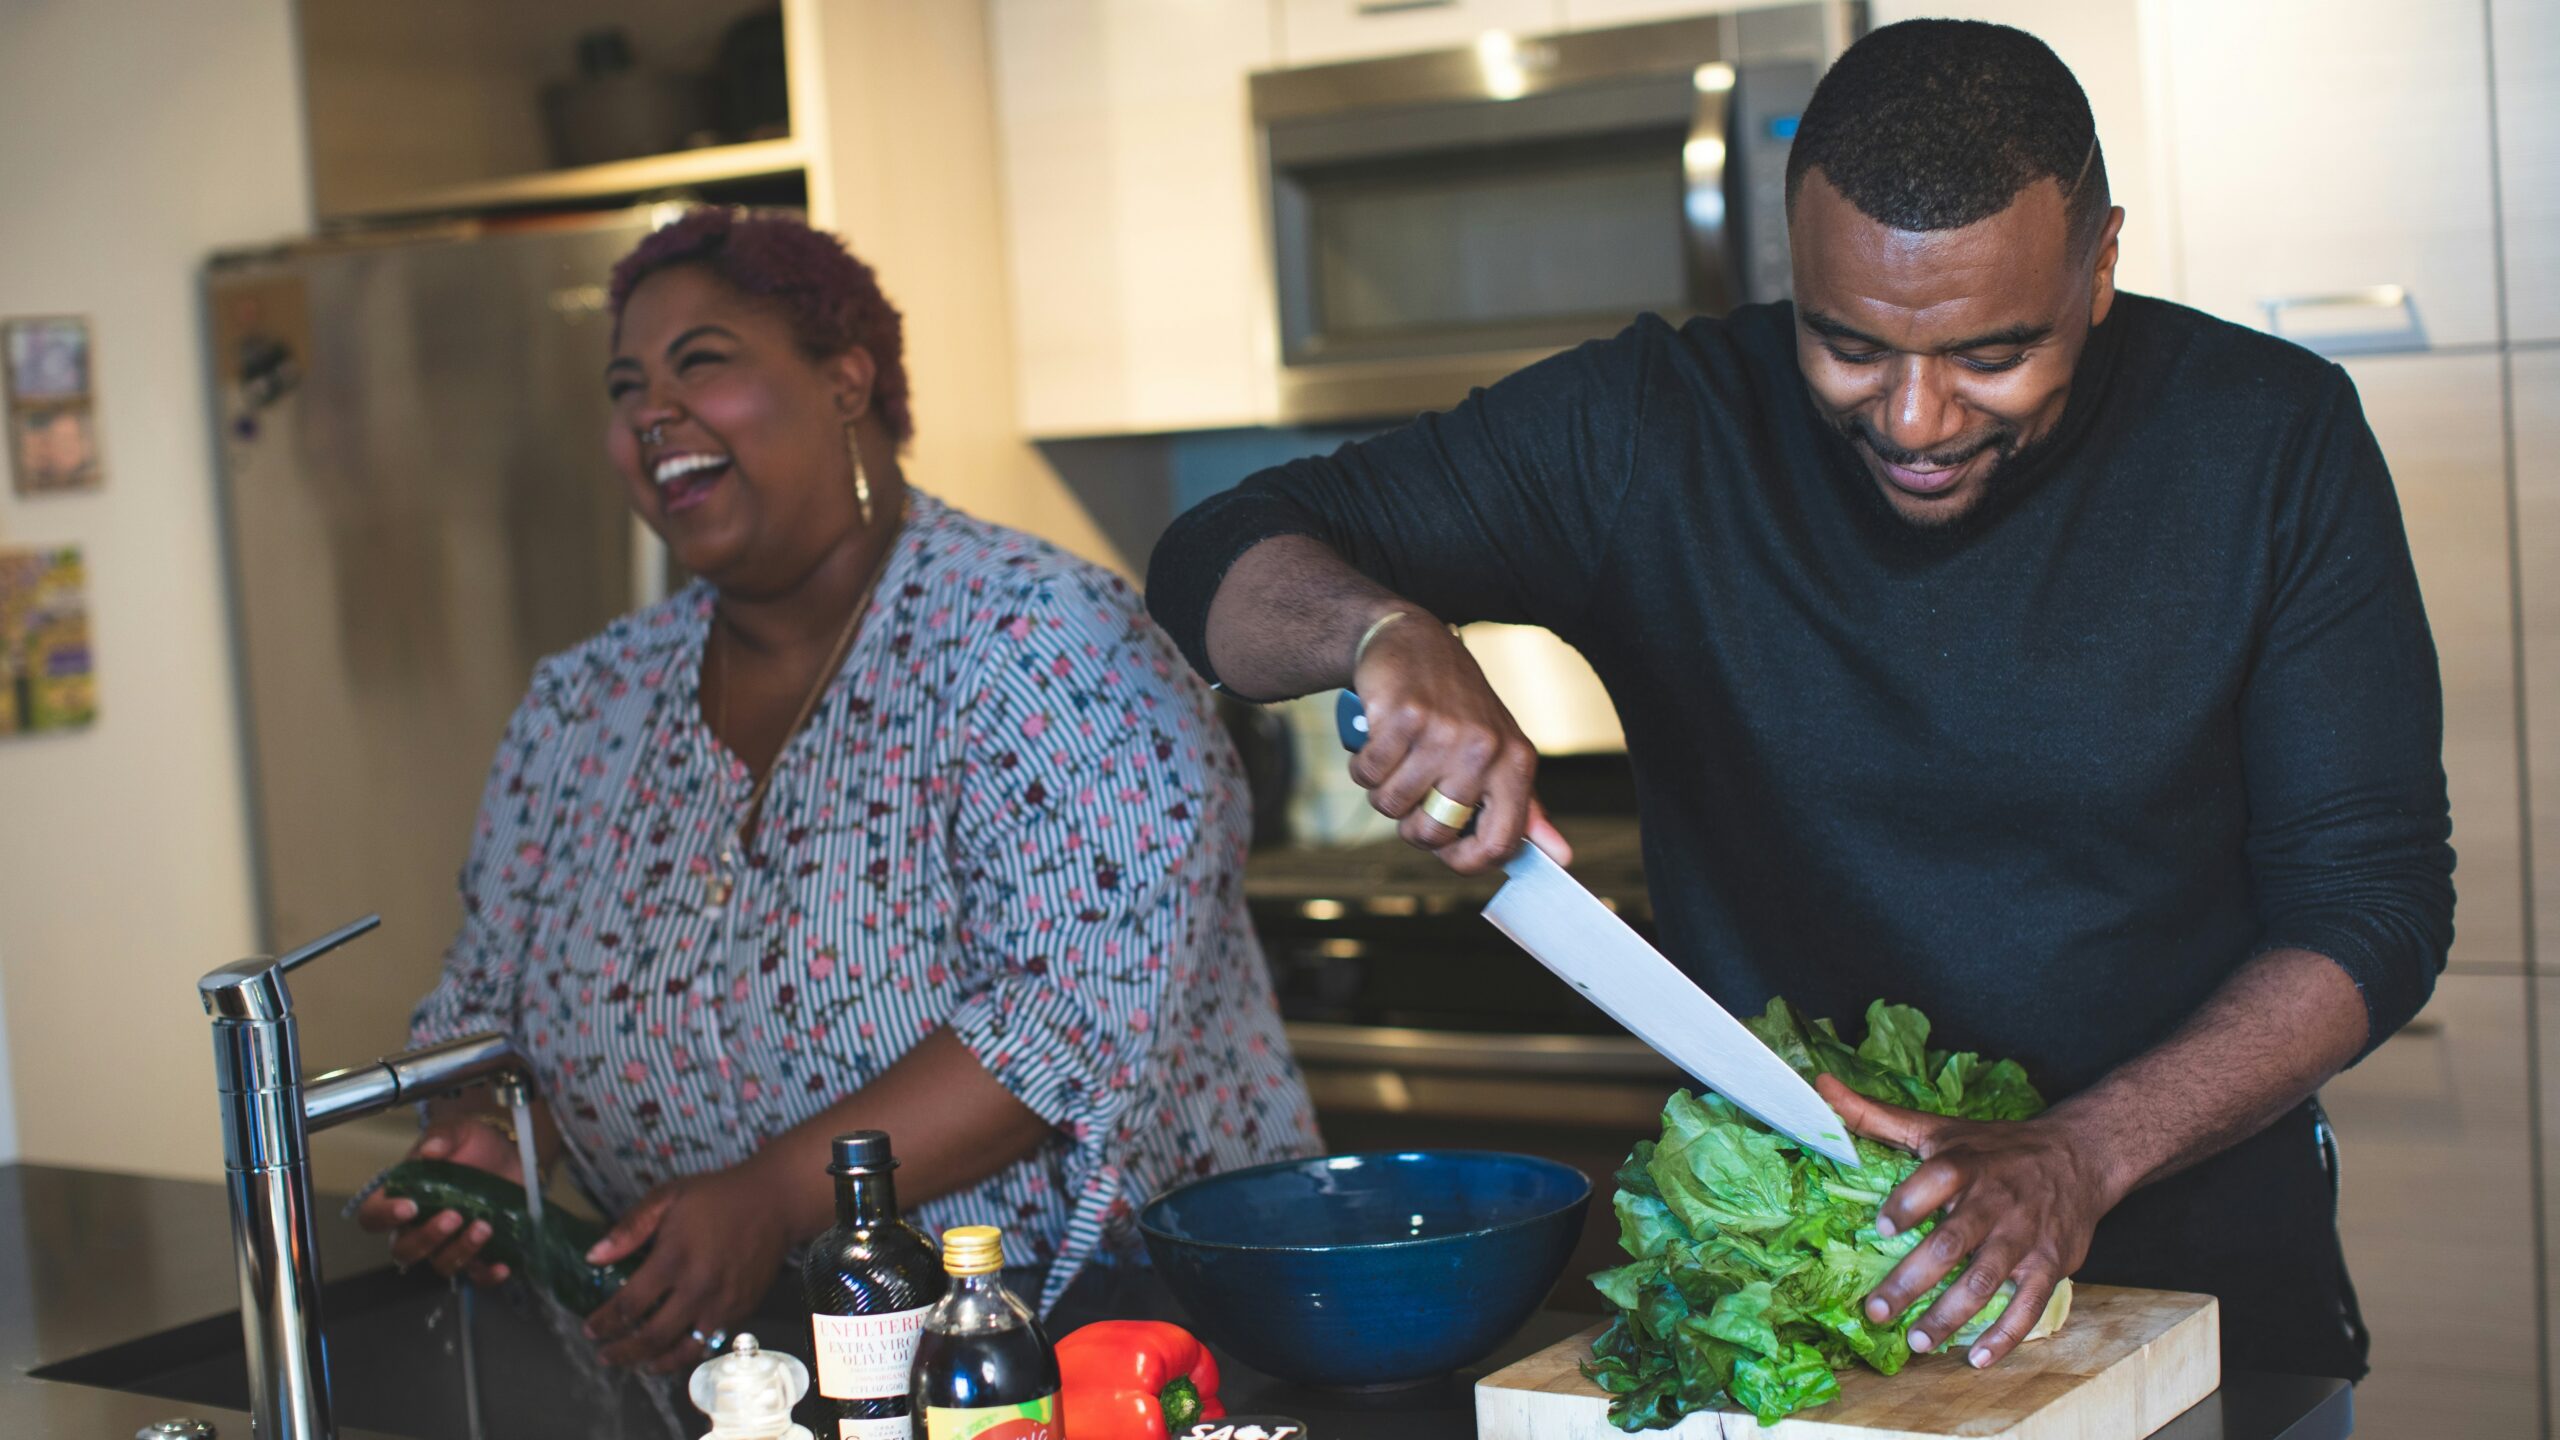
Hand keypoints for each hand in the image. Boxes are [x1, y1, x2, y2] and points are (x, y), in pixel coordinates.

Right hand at [354, 1116, 520, 1285]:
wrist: (510, 1154)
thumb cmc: (473, 1144)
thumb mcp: (458, 1132)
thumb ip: (442, 1138)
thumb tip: (431, 1151)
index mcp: (403, 1197)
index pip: (373, 1216)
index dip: (383, 1217)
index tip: (408, 1207)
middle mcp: (419, 1227)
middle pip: (404, 1250)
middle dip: (427, 1237)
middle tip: (453, 1216)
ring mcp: (449, 1243)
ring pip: (441, 1265)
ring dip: (461, 1251)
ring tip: (484, 1227)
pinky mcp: (479, 1253)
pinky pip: (477, 1277)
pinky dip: (488, 1276)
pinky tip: (503, 1266)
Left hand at [581, 1161, 794, 1373]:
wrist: (776, 1202)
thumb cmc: (717, 1196)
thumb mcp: (668, 1197)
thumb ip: (630, 1228)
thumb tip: (593, 1257)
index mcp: (675, 1258)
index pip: (629, 1304)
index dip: (604, 1322)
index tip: (590, 1330)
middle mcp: (698, 1288)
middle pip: (652, 1337)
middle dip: (622, 1352)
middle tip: (605, 1355)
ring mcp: (722, 1304)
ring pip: (682, 1351)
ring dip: (653, 1362)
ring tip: (636, 1364)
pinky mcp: (741, 1311)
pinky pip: (708, 1344)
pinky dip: (685, 1355)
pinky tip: (671, 1352)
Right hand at [1348, 614, 1571, 874]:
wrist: (1414, 641)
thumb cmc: (1457, 706)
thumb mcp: (1500, 753)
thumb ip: (1525, 808)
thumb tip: (1562, 856)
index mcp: (1515, 763)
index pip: (1499, 844)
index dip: (1465, 861)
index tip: (1444, 850)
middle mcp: (1485, 748)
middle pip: (1434, 832)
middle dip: (1408, 824)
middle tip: (1409, 795)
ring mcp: (1444, 731)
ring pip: (1392, 805)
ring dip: (1381, 791)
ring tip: (1394, 761)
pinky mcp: (1403, 716)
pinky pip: (1368, 774)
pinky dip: (1362, 766)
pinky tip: (1376, 742)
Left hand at [1817, 1074, 2123, 1368]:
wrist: (2078, 1157)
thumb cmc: (1993, 1147)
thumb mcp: (1936, 1128)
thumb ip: (1874, 1116)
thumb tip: (1817, 1086)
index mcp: (1964, 1165)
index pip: (1936, 1182)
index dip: (1909, 1205)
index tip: (1881, 1229)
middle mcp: (1993, 1202)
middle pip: (1951, 1245)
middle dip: (1913, 1282)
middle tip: (1878, 1312)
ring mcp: (2023, 1237)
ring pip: (1985, 1282)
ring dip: (1951, 1316)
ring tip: (1919, 1341)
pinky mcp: (2049, 1265)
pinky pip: (2029, 1306)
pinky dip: (2005, 1336)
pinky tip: (1976, 1359)